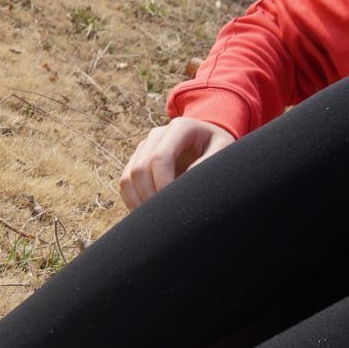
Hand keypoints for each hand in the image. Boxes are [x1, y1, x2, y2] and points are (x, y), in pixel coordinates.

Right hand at [119, 117, 234, 209]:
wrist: (209, 143)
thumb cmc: (218, 148)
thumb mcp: (223, 152)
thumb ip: (206, 165)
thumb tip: (182, 188)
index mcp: (180, 128)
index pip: (160, 157)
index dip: (162, 183)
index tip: (172, 205)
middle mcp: (157, 135)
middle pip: (139, 169)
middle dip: (149, 196)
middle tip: (163, 218)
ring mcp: (143, 148)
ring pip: (128, 177)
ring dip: (137, 201)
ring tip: (154, 219)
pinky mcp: (136, 161)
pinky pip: (125, 184)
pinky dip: (132, 201)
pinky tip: (147, 214)